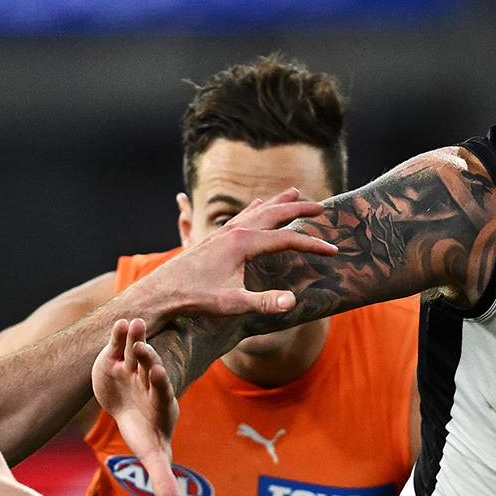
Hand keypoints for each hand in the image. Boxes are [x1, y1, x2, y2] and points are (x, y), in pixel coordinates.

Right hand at [91, 318, 184, 495]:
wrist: (126, 406)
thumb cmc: (144, 433)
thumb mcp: (153, 456)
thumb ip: (164, 481)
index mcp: (161, 403)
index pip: (163, 393)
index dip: (160, 384)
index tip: (159, 374)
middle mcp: (149, 381)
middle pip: (151, 369)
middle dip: (149, 360)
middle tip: (145, 351)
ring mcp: (134, 367)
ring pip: (138, 351)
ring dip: (136, 340)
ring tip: (133, 325)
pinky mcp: (117, 356)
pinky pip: (120, 342)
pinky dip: (119, 333)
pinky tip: (118, 322)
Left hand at [140, 188, 337, 319]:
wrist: (161, 292)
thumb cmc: (195, 298)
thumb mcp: (232, 304)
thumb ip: (263, 302)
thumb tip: (293, 301)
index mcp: (243, 243)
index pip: (287, 239)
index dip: (313, 244)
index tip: (334, 250)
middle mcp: (234, 231)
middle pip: (275, 213)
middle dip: (300, 208)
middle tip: (323, 206)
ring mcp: (223, 232)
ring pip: (258, 210)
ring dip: (278, 202)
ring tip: (294, 192)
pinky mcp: (214, 237)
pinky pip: (242, 216)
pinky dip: (256, 208)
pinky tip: (257, 205)